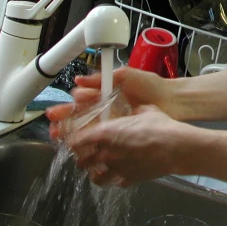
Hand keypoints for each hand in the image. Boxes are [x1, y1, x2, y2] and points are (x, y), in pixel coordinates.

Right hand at [46, 67, 170, 139]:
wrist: (173, 101)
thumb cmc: (152, 86)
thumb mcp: (127, 76)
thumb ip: (103, 78)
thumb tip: (79, 80)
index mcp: (106, 93)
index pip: (81, 101)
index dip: (68, 107)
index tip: (56, 113)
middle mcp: (108, 109)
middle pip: (81, 117)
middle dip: (65, 122)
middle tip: (52, 129)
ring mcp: (115, 123)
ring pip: (88, 130)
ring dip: (73, 135)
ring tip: (60, 140)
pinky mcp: (123, 134)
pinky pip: (103, 140)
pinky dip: (91, 145)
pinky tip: (81, 149)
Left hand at [66, 105, 187, 186]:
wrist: (176, 147)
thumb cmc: (160, 126)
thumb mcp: (146, 110)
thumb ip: (135, 112)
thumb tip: (135, 110)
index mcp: (106, 133)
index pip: (77, 140)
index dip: (73, 140)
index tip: (75, 139)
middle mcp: (107, 153)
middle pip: (82, 162)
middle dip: (82, 158)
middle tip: (87, 154)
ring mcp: (118, 169)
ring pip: (96, 178)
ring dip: (96, 173)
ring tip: (100, 170)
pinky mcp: (129, 179)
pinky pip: (117, 183)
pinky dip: (116, 180)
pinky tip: (121, 174)